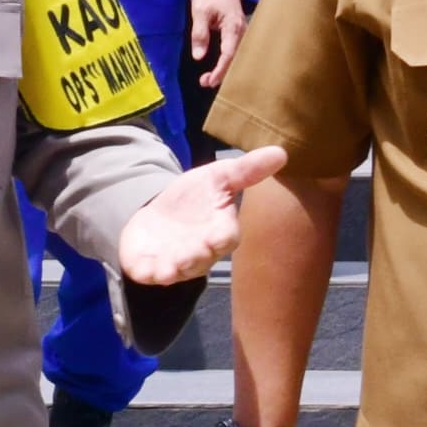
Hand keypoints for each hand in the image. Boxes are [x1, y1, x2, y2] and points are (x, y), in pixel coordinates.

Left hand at [115, 145, 284, 285]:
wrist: (160, 212)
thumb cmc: (195, 197)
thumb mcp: (218, 177)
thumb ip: (246, 170)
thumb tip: (282, 153)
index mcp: (219, 231)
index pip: (226, 238)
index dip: (222, 238)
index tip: (217, 238)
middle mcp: (200, 251)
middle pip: (201, 259)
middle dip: (195, 257)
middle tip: (188, 257)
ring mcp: (174, 261)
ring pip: (177, 270)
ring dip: (171, 270)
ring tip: (167, 269)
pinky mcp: (149, 265)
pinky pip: (149, 273)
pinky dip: (147, 273)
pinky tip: (144, 271)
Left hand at [187, 0, 247, 87]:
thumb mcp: (200, 11)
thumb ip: (199, 33)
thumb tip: (199, 56)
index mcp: (234, 25)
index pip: (229, 52)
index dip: (221, 69)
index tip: (210, 80)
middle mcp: (242, 32)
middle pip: (235, 59)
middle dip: (222, 74)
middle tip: (205, 83)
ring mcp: (241, 34)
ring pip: (236, 57)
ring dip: (223, 70)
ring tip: (206, 80)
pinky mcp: (237, 36)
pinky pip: (234, 52)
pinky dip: (226, 63)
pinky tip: (215, 71)